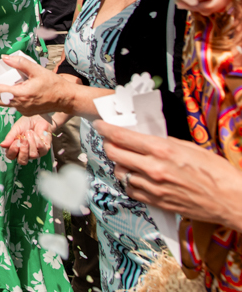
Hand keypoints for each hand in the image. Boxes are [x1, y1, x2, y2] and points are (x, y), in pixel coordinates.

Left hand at [0, 54, 75, 115]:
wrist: (66, 99)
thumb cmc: (54, 84)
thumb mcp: (37, 70)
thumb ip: (20, 63)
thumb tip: (5, 58)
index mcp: (21, 95)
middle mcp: (20, 105)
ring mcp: (23, 110)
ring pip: (3, 103)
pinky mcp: (26, 112)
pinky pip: (12, 105)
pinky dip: (5, 99)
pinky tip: (4, 92)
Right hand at [0, 115, 53, 164]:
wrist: (37, 117)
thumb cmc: (25, 124)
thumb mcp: (15, 129)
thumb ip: (9, 138)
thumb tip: (2, 145)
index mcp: (16, 149)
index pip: (11, 156)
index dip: (12, 151)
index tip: (15, 141)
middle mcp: (25, 153)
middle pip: (22, 161)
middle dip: (23, 151)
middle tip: (23, 140)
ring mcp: (35, 153)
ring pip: (33, 155)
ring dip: (31, 142)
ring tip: (29, 132)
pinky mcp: (44, 150)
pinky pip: (41, 149)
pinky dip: (37, 139)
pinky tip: (36, 133)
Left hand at [97, 120, 241, 229]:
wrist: (232, 201)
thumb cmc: (217, 173)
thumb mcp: (190, 147)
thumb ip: (165, 142)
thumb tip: (147, 139)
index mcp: (162, 150)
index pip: (122, 136)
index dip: (106, 129)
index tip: (100, 125)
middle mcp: (153, 169)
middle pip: (114, 154)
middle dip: (108, 145)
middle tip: (110, 141)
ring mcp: (153, 188)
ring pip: (120, 173)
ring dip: (119, 165)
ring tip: (126, 160)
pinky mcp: (157, 203)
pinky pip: (131, 191)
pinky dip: (129, 183)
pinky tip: (135, 178)